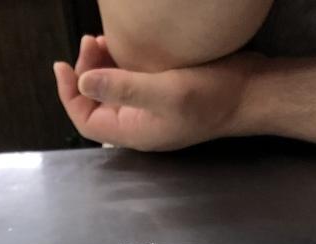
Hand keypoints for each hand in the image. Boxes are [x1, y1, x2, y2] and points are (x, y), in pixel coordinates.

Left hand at [54, 35, 259, 150]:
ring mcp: (151, 109)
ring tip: (102, 40)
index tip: (63, 64)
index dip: (68, 94)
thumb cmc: (212, 96)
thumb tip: (82, 81)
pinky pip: (132, 80)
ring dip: (102, 65)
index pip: (85, 119)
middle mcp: (139, 123)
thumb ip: (123, 88)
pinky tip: (124, 44)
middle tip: (90, 42)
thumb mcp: (165, 91)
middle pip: (96, 102)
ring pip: (113, 89)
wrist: (252, 93)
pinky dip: (121, 62)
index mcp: (134, 131)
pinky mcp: (164, 93)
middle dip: (86, 72)